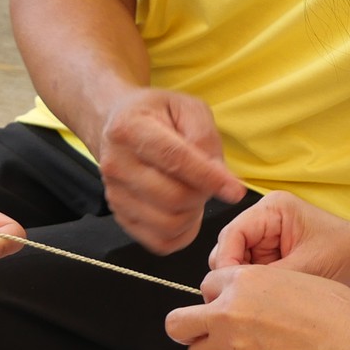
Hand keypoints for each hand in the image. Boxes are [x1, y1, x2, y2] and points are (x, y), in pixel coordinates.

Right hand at [96, 88, 245, 254]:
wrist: (116, 125)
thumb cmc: (156, 115)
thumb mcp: (187, 107)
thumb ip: (206, 137)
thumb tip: (221, 177)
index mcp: (129, 128)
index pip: (174, 159)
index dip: (209, 177)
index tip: (235, 191)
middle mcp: (116, 164)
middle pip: (173, 197)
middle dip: (203, 194)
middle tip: (210, 182)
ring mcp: (114, 194)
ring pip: (168, 224)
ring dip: (194, 214)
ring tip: (195, 193)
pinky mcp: (120, 217)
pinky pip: (160, 241)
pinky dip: (182, 233)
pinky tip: (185, 211)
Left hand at [164, 267, 349, 349]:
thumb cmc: (338, 312)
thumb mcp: (295, 280)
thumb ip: (261, 286)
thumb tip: (250, 296)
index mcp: (243, 279)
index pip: (206, 285)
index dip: (218, 298)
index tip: (230, 308)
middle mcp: (229, 311)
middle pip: (177, 322)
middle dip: (189, 328)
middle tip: (209, 334)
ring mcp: (233, 345)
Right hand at [207, 191, 349, 306]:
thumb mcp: (309, 266)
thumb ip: (270, 279)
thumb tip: (237, 298)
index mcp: (273, 210)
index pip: (231, 236)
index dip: (226, 265)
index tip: (230, 293)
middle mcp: (266, 223)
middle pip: (229, 252)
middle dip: (233, 280)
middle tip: (241, 307)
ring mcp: (269, 243)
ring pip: (238, 270)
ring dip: (244, 290)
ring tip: (254, 311)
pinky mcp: (275, 262)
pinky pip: (253, 280)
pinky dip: (255, 295)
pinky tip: (263, 310)